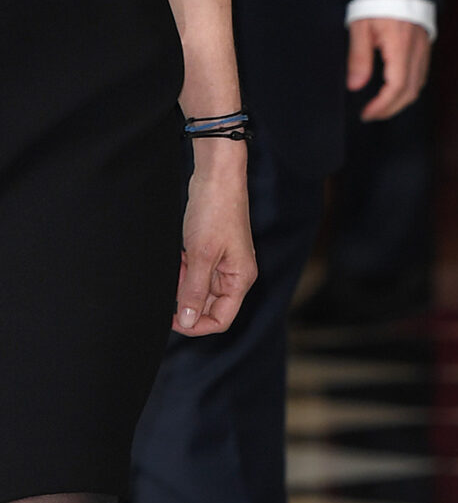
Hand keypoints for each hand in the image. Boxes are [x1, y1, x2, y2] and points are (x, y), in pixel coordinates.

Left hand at [174, 143, 256, 335]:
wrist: (217, 178)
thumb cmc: (215, 212)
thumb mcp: (201, 256)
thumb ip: (194, 291)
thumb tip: (187, 321)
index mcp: (240, 279)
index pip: (221, 319)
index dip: (196, 324)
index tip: (172, 318)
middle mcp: (235, 275)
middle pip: (210, 306)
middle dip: (187, 299)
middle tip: (174, 282)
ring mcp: (224, 264)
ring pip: (200, 290)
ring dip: (184, 284)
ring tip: (179, 264)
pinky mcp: (212, 253)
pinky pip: (196, 273)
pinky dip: (185, 270)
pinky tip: (180, 257)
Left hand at [348, 15, 432, 120]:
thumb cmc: (377, 0)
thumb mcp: (360, 27)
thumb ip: (358, 58)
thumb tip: (355, 85)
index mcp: (400, 46)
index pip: (396, 87)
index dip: (382, 106)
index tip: (367, 113)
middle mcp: (416, 50)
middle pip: (410, 92)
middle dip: (390, 108)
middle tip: (371, 114)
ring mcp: (423, 49)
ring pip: (418, 85)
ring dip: (400, 100)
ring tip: (382, 106)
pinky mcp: (424, 46)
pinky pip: (421, 74)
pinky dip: (408, 87)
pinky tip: (396, 89)